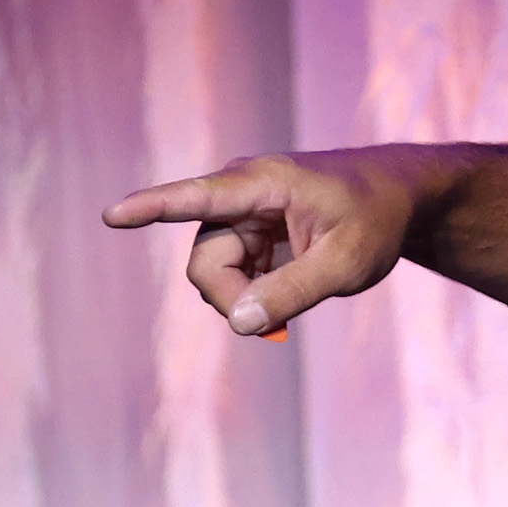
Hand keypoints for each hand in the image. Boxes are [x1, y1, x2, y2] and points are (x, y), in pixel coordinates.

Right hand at [102, 147, 435, 336]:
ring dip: (246, 296)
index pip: (199, 197)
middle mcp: (239, 192)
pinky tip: (287, 285)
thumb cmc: (375, 221)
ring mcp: (238, 213)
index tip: (113, 216)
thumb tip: (238, 323)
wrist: (394, 196)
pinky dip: (253, 291)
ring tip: (297, 290)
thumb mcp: (347, 264)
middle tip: (281, 322)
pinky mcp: (243, 231)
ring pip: (213, 273)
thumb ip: (294, 292)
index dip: (153, 208)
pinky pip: (228, 274)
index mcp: (264, 184)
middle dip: (234, 299)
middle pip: (206, 263)